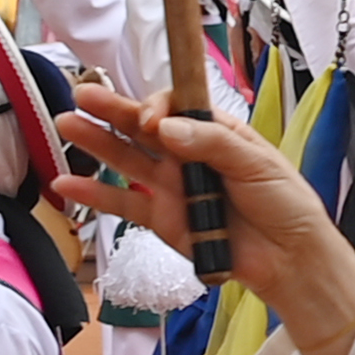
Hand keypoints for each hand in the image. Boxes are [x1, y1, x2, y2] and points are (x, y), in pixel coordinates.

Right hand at [60, 83, 354, 354]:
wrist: (289, 258)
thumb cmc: (284, 203)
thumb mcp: (256, 162)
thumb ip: (211, 142)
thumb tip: (164, 127)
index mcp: (214, 131)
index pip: (174, 106)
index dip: (155, 107)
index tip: (150, 121)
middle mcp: (187, 154)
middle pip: (142, 127)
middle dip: (112, 110)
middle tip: (82, 96)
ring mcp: (171, 186)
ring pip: (126, 159)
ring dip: (96, 143)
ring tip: (65, 124)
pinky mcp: (161, 220)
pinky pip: (122, 204)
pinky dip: (95, 194)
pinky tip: (67, 183)